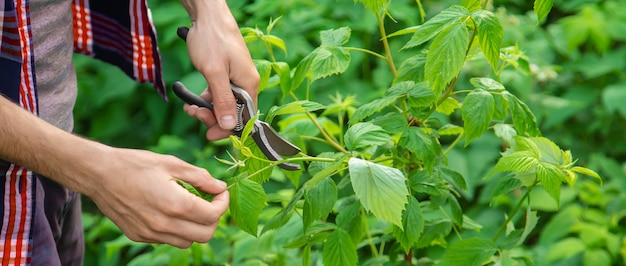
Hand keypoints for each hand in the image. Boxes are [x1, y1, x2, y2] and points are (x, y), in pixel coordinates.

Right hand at [85, 148, 228, 247]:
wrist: (99, 174)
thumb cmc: (135, 164)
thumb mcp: (172, 163)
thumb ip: (200, 177)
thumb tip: (220, 187)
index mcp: (175, 204)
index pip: (213, 215)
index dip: (222, 204)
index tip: (220, 193)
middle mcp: (163, 224)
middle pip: (205, 235)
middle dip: (213, 219)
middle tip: (209, 202)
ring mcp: (150, 233)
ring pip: (187, 242)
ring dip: (195, 227)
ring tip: (190, 207)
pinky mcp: (139, 236)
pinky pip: (168, 240)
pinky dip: (177, 230)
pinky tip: (170, 211)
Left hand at [182, 0, 258, 140]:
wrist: (207, 16)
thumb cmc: (211, 40)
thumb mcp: (214, 73)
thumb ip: (222, 100)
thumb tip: (230, 126)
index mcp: (249, 85)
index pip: (244, 118)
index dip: (226, 129)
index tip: (207, 135)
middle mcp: (246, 84)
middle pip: (233, 113)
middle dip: (212, 118)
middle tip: (193, 112)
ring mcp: (236, 79)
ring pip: (224, 105)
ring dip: (206, 110)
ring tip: (189, 107)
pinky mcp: (226, 75)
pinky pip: (219, 95)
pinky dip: (206, 100)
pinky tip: (192, 100)